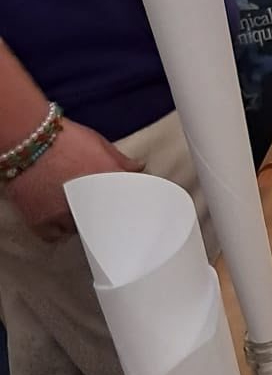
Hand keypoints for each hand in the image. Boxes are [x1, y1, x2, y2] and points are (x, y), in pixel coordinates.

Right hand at [5, 119, 142, 242]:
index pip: (127, 204)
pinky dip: (59, 231)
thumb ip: (120, 160)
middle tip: (99, 208)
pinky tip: (60, 221)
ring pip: (80, 230)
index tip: (125, 206)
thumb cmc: (65, 138)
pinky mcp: (42, 222)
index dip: (127, 206)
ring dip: (82, 223)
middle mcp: (89, 203)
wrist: (28, 140)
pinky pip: (55, 236)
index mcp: (108, 183)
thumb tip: (139, 168)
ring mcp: (64, 215)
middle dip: (103, 215)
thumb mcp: (98, 143)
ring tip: (79, 211)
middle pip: (103, 220)